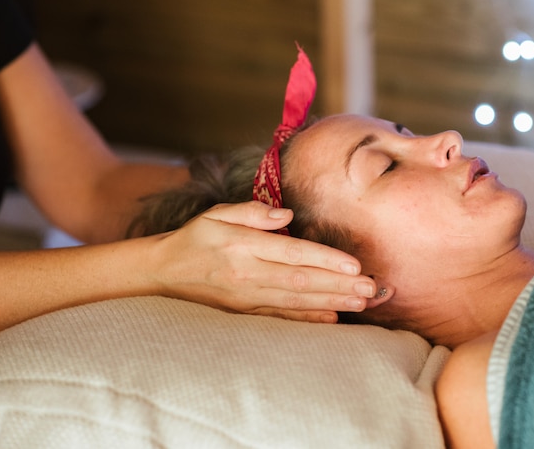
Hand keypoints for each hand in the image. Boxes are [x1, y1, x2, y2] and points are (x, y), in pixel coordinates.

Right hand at [148, 201, 377, 322]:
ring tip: (361, 302)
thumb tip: (286, 215)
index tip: (354, 264)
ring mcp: (246, 298)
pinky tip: (332, 319)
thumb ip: (252, 213)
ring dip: (331, 302)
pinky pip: (280, 318)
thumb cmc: (196, 239)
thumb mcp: (216, 214)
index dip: (325, 259)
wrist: (162, 274)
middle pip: (301, 281)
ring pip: (296, 301)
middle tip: (370, 288)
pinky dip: (307, 320)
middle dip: (339, 285)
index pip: (292, 253)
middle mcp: (247, 275)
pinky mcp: (244, 314)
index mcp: (242, 246)